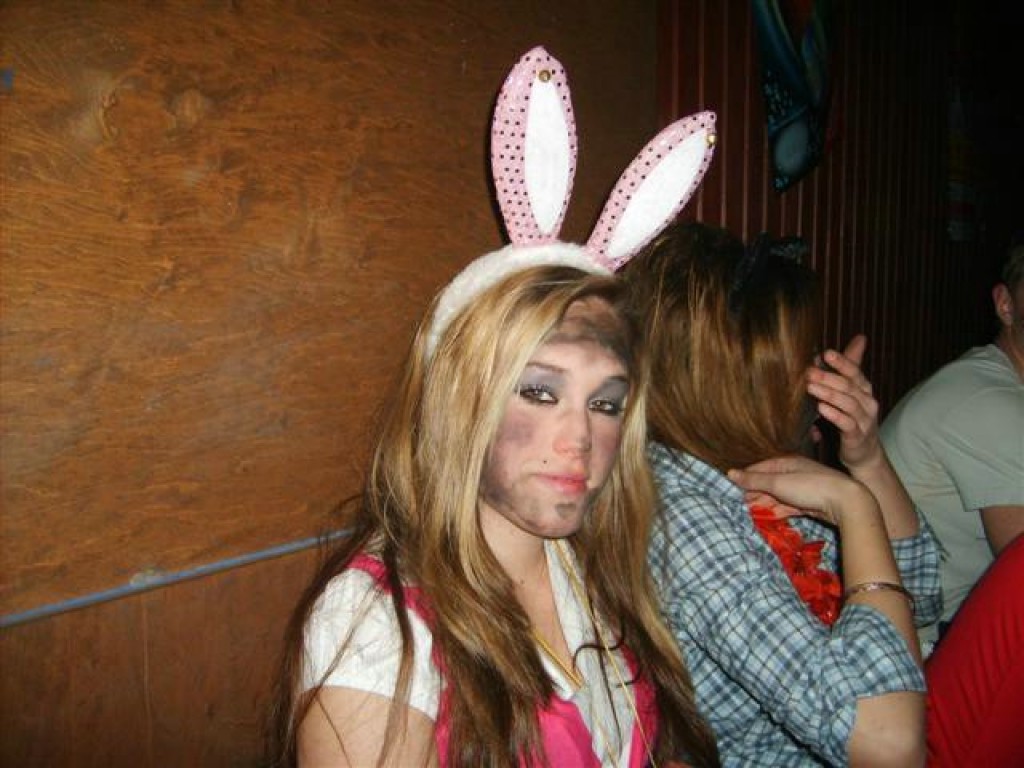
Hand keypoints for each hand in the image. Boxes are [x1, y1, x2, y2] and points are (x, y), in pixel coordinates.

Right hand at [729, 455, 874, 527]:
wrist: (845, 502)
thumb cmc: (810, 486)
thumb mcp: (778, 482)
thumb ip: (754, 480)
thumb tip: (730, 473)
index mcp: (786, 462)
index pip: (759, 469)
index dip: (744, 478)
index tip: (730, 488)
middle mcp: (793, 474)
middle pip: (767, 483)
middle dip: (753, 493)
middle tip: (736, 503)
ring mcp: (802, 490)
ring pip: (777, 496)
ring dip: (763, 504)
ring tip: (748, 512)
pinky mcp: (809, 504)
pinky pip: (788, 507)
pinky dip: (777, 511)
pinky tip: (768, 517)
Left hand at [805, 334, 882, 470]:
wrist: (864, 452)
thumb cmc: (851, 418)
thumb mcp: (848, 393)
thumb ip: (842, 372)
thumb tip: (834, 348)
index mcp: (864, 389)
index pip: (855, 372)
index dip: (841, 362)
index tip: (826, 353)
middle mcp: (868, 402)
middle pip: (849, 386)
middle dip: (828, 377)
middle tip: (809, 372)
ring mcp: (865, 420)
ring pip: (848, 404)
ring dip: (828, 394)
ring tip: (811, 387)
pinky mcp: (858, 436)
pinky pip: (847, 424)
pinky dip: (834, 415)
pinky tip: (821, 408)